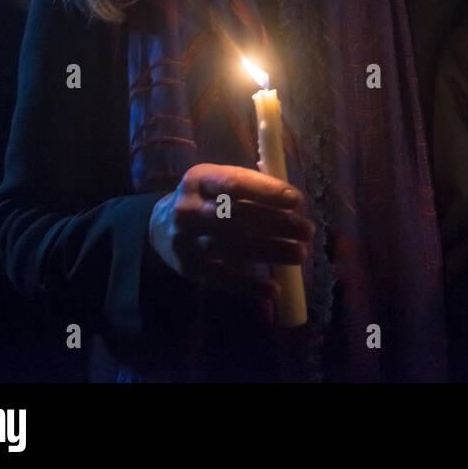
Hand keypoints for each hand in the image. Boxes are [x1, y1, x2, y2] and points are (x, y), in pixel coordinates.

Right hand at [148, 163, 313, 322]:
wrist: (160, 228)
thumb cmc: (207, 199)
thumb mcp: (220, 182)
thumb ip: (252, 188)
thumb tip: (294, 204)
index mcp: (199, 179)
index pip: (234, 183)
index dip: (266, 191)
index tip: (297, 200)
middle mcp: (188, 209)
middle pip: (235, 217)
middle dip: (275, 224)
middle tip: (307, 231)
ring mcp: (186, 241)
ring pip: (232, 248)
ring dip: (270, 252)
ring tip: (299, 254)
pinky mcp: (189, 269)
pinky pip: (222, 279)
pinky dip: (249, 285)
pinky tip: (273, 289)